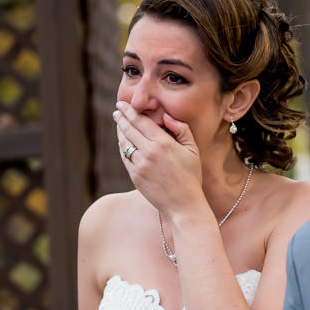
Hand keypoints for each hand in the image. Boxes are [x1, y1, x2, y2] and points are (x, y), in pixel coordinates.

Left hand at [114, 101, 204, 215]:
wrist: (184, 205)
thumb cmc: (191, 176)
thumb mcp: (192, 149)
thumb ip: (181, 129)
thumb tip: (165, 116)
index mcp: (163, 143)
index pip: (141, 122)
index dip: (130, 112)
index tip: (122, 104)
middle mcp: (149, 152)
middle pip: (129, 129)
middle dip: (121, 117)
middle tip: (117, 109)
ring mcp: (139, 165)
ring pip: (124, 143)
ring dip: (120, 131)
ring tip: (118, 123)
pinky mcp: (135, 176)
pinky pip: (125, 157)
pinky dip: (122, 147)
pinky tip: (123, 141)